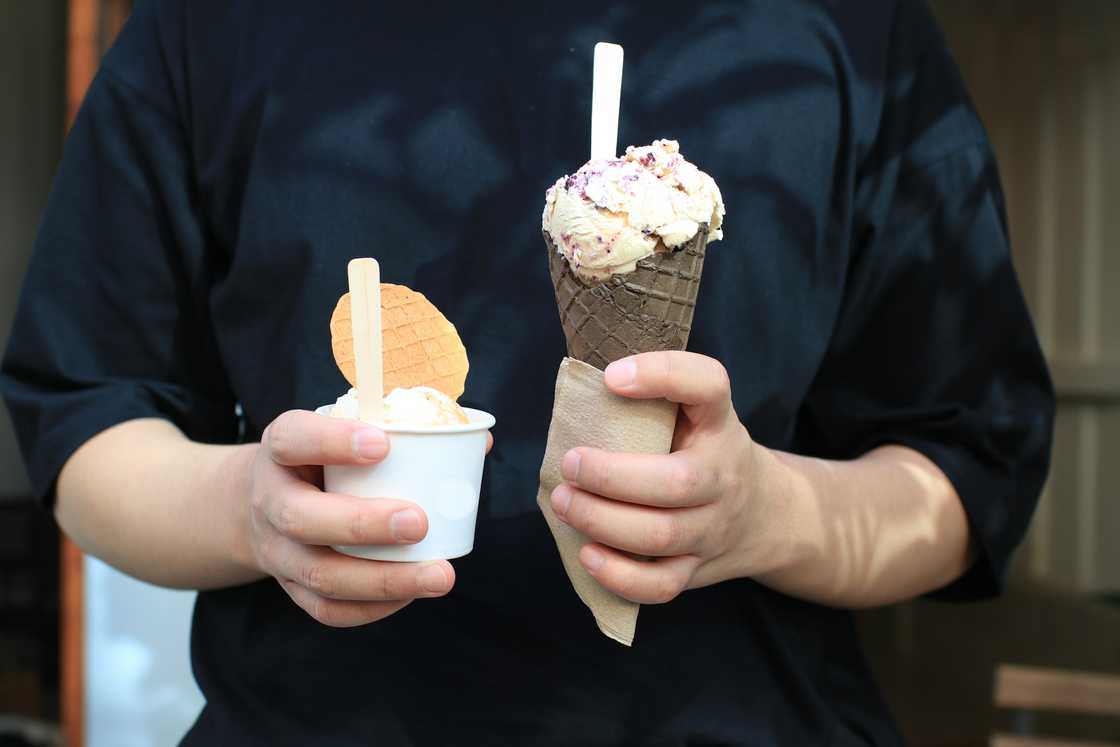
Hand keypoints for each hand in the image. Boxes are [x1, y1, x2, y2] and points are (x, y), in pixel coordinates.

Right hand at [244, 410, 489, 626]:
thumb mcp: (342, 431)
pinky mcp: (290, 588)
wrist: (263, 503)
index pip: (293, 439)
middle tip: (419, 521)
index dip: (333, 441)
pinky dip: (374, 606)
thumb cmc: (323, 459)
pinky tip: (412, 594)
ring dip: (384, 579)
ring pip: (320, 574)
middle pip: (300, 518)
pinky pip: (327, 609)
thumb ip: (402, 431)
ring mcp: (276, 551)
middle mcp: (269, 501)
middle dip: (363, 524)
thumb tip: (478, 441)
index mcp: (280, 450)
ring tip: (439, 574)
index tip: (383, 443)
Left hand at [549, 352, 787, 603]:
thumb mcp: (698, 413)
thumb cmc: (708, 451)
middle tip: (569, 463)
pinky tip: (587, 554)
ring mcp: (713, 528)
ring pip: (662, 536)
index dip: (663, 375)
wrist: (768, 514)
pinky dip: (619, 576)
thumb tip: (579, 392)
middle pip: (676, 483)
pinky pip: (660, 585)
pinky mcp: (697, 569)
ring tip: (563, 502)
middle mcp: (723, 476)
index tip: (612, 376)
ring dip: (602, 521)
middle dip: (611, 476)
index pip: (710, 386)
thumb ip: (655, 398)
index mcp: (719, 424)